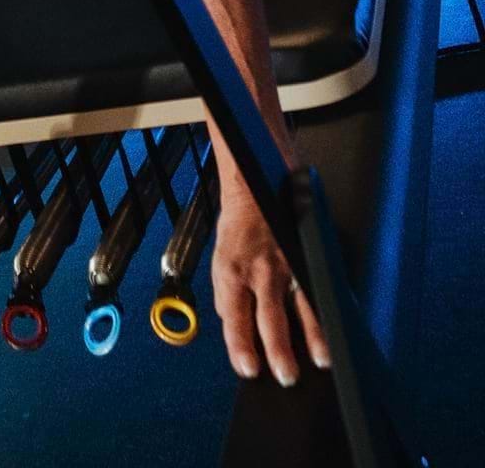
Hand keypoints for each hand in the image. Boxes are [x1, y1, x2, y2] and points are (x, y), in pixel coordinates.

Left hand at [211, 189, 328, 385]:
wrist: (255, 184)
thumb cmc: (238, 228)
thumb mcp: (221, 261)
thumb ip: (229, 297)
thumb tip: (236, 331)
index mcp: (232, 272)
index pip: (235, 317)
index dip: (241, 346)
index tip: (249, 370)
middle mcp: (260, 270)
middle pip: (271, 317)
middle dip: (280, 350)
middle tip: (287, 376)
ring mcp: (286, 263)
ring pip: (302, 306)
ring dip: (314, 336)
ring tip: (323, 360)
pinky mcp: (305, 254)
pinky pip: (319, 286)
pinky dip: (328, 310)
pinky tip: (338, 327)